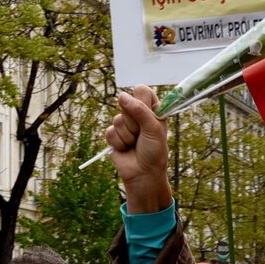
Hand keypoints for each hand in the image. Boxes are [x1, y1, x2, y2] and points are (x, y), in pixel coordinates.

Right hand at [106, 86, 171, 213]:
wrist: (143, 174)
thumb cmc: (154, 151)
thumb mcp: (153, 128)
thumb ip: (139, 110)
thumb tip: (121, 96)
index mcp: (152, 109)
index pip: (142, 90)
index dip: (141, 101)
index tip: (147, 115)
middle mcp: (138, 114)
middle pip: (126, 102)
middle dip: (133, 121)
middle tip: (142, 134)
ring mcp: (125, 124)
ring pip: (117, 119)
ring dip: (127, 135)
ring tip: (135, 143)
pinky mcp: (114, 135)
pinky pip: (110, 132)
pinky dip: (119, 142)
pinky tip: (126, 148)